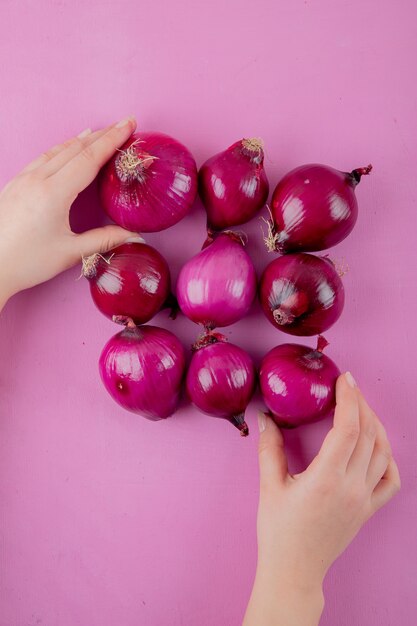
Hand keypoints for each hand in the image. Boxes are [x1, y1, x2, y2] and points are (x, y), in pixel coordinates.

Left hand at [0, 116, 137, 306]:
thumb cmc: (27, 262)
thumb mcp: (70, 253)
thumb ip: (104, 240)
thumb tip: (133, 235)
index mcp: (53, 193)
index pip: (88, 158)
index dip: (111, 140)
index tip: (128, 125)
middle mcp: (36, 180)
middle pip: (74, 149)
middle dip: (101, 135)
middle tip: (122, 125)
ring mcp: (22, 180)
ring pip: (56, 150)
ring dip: (80, 140)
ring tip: (99, 133)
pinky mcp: (14, 185)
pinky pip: (42, 158)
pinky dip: (61, 150)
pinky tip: (66, 150)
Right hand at [243, 372, 400, 625]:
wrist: (294, 570)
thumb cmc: (279, 531)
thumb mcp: (269, 486)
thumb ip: (269, 448)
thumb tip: (265, 418)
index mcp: (327, 479)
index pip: (349, 428)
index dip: (349, 399)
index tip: (344, 379)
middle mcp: (352, 487)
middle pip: (368, 434)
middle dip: (361, 404)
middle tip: (349, 386)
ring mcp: (364, 500)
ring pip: (383, 453)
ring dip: (375, 425)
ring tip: (361, 408)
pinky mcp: (368, 510)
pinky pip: (390, 480)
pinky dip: (388, 458)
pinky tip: (377, 447)